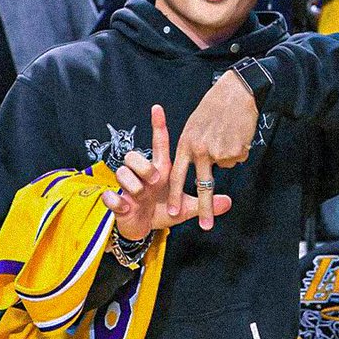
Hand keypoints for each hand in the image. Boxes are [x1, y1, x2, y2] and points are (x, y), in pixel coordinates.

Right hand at [101, 104, 230, 238]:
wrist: (144, 230)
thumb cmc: (164, 211)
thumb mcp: (186, 208)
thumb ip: (205, 202)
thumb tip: (228, 201)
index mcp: (160, 171)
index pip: (159, 144)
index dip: (158, 126)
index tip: (158, 108)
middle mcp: (141, 175)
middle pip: (134, 155)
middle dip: (143, 167)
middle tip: (154, 181)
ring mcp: (127, 188)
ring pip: (121, 171)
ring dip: (133, 185)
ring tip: (141, 197)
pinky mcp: (117, 203)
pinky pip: (110, 196)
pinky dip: (116, 201)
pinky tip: (125, 206)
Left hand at [168, 71, 257, 228]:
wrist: (236, 92)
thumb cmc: (216, 105)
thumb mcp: (196, 124)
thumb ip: (195, 145)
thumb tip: (205, 164)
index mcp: (186, 143)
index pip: (177, 175)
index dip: (175, 195)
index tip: (171, 213)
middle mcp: (199, 150)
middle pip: (202, 184)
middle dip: (204, 207)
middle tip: (206, 226)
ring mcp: (216, 151)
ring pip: (226, 164)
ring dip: (230, 153)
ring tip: (230, 133)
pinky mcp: (233, 150)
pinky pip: (238, 156)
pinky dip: (240, 147)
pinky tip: (238, 132)